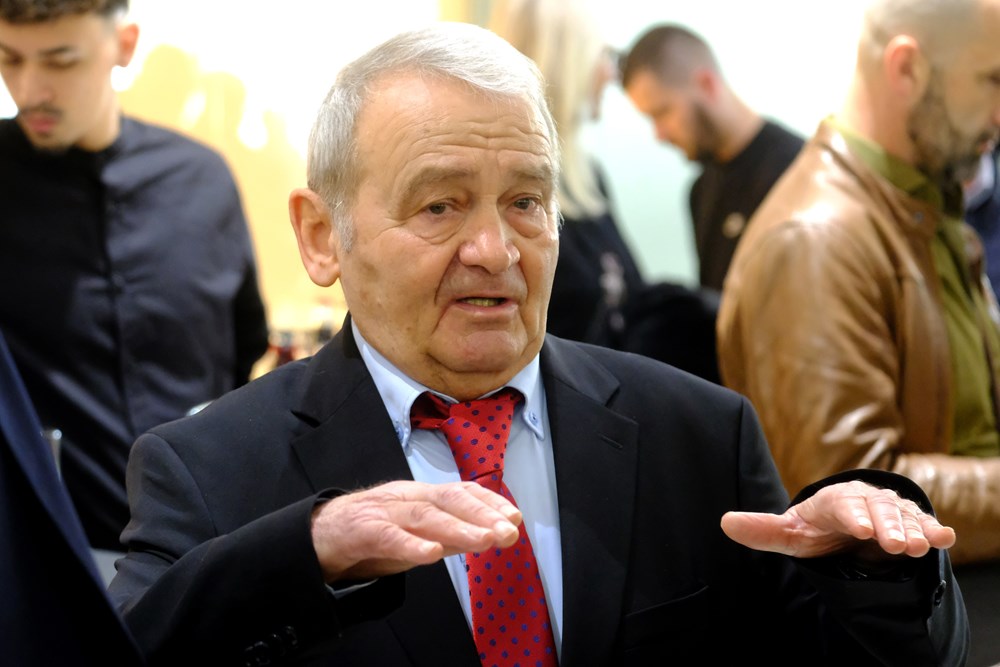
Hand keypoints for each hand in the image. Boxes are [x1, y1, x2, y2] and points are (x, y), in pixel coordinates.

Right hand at [311, 480, 520, 581]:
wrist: (317, 534)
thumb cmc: (371, 532)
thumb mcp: (416, 533)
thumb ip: (448, 535)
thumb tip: (488, 536)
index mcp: (421, 496)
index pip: (460, 492)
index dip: (489, 502)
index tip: (515, 517)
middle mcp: (406, 498)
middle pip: (448, 499)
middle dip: (482, 514)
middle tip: (508, 532)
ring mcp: (383, 512)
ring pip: (424, 515)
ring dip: (458, 528)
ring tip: (484, 540)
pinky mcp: (361, 530)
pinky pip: (388, 536)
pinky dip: (411, 544)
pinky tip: (432, 554)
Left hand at [720, 480, 955, 559]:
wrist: (844, 529)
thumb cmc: (814, 530)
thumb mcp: (789, 534)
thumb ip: (762, 530)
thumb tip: (725, 522)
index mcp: (831, 500)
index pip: (842, 504)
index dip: (852, 515)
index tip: (860, 529)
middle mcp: (862, 499)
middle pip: (876, 510)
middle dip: (887, 526)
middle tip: (897, 545)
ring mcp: (887, 509)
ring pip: (902, 516)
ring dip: (913, 530)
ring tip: (921, 546)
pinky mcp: (908, 521)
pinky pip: (922, 522)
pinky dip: (933, 529)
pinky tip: (945, 538)